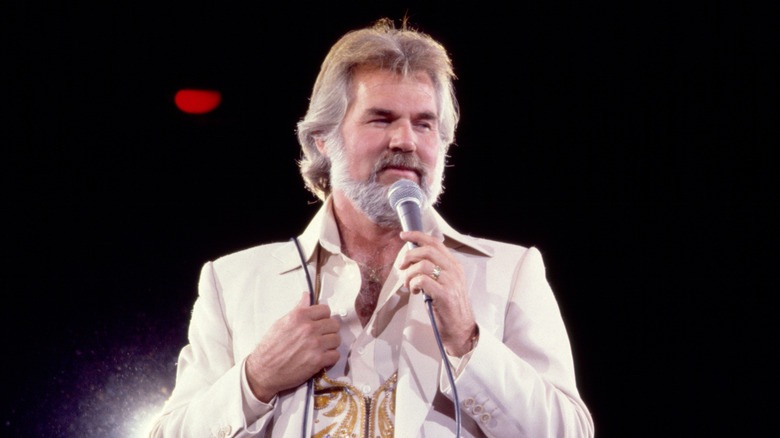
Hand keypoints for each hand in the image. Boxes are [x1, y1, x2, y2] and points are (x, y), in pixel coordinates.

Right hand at [245, 293, 340, 402]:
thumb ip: (297, 310)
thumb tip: (306, 296)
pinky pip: (335, 355)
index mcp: (299, 316)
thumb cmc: (270, 348)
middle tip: (322, 337)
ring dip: (331, 344)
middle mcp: (308, 328)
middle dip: (329, 331)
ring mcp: (315, 344)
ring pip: (337, 339)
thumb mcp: (281, 323)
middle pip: (334, 324)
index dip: (324, 317)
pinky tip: (322, 358)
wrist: (264, 371)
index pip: (325, 309)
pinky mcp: (318, 360)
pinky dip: (330, 358)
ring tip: (322, 348)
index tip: (320, 323)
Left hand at [399, 231, 476, 356]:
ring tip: (408, 284)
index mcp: (454, 265)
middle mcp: (454, 271)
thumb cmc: (449, 307)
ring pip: (423, 265)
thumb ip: (434, 269)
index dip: (418, 236)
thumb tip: (413, 258)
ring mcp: (451, 282)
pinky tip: (415, 291)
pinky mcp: (445, 295)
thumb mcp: (444, 283)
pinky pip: (422, 280)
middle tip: (402, 266)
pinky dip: (413, 284)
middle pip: (428, 250)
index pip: (435, 242)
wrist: (460, 329)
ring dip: (410, 274)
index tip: (404, 235)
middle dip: (409, 255)